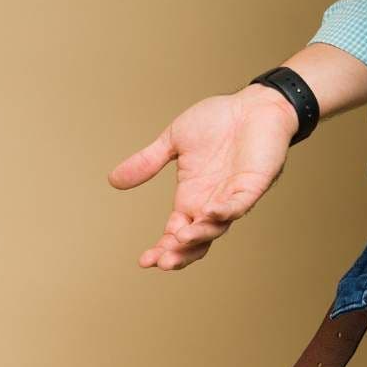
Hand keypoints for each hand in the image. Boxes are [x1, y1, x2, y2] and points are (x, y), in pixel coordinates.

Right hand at [107, 85, 297, 270]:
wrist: (254, 104)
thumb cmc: (219, 121)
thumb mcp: (174, 141)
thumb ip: (147, 162)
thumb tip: (113, 180)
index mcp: (191, 197)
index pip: (175, 233)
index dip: (162, 249)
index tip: (144, 261)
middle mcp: (211, 202)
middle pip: (196, 241)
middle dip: (179, 254)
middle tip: (161, 262)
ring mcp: (233, 196)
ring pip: (217, 227)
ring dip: (199, 236)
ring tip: (180, 239)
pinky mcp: (254, 184)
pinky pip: (239, 204)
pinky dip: (225, 211)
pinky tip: (208, 213)